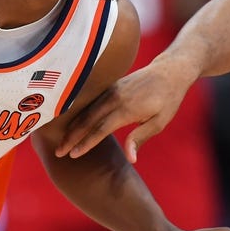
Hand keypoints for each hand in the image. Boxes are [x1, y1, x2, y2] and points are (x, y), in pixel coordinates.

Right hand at [57, 63, 190, 161]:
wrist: (170, 71)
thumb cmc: (167, 100)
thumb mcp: (160, 122)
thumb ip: (140, 138)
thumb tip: (130, 159)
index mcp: (127, 108)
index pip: (101, 129)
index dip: (85, 143)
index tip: (73, 155)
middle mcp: (115, 97)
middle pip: (88, 120)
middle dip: (72, 137)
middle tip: (59, 152)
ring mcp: (111, 90)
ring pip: (87, 110)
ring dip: (73, 126)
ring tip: (62, 141)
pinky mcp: (111, 86)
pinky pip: (91, 102)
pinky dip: (80, 114)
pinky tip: (72, 124)